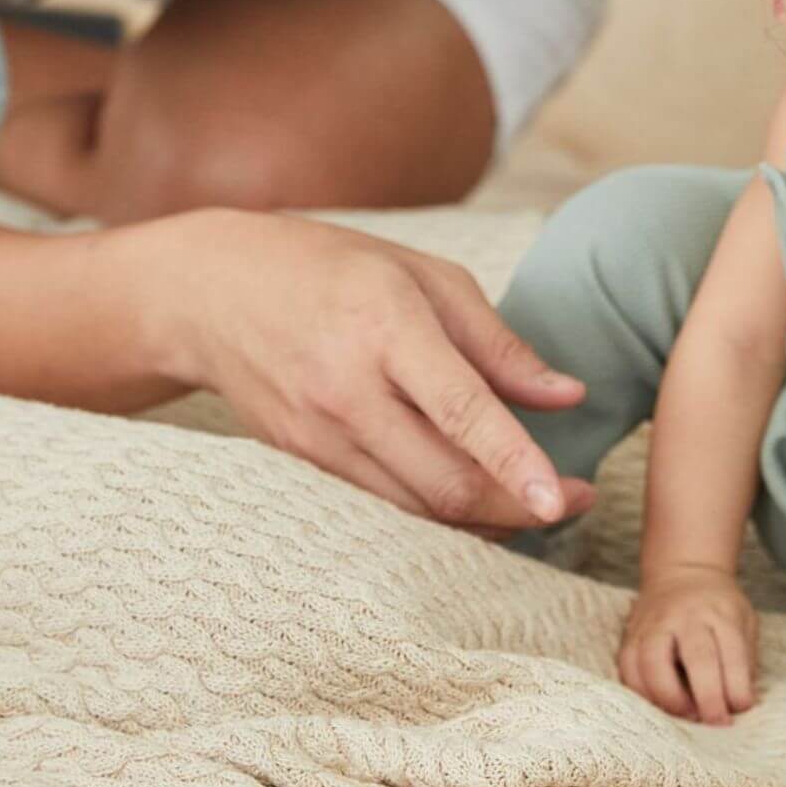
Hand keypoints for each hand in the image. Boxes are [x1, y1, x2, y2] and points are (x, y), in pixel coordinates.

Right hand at [156, 208, 596, 536]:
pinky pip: (386, 505)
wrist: (209, 291)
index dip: (517, 461)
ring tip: (534, 502)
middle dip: (519, 507)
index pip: (462, 409)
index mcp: (385, 324)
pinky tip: (476, 499)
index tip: (565, 499)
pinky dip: (439, 513)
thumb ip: (499, 342)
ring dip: (486, 519)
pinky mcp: (305, 461)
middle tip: (576, 502)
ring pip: (418, 509)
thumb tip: (570, 396)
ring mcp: (319, 434)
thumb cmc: (332, 267)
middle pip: (444, 482)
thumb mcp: (423, 274)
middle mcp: (348, 389)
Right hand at [619, 565, 758, 724]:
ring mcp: (654, 624)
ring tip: (685, 717)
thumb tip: (738, 705)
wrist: (681, 571)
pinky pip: (628, 668)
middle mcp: (686, 617)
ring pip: (653, 664)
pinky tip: (658, 706)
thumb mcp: (744, 619)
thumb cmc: (718, 605)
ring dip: (669, 699)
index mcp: (720, 612)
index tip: (740, 710)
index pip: (732, 653)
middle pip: (697, 658)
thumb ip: (744, 659)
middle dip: (708, 698)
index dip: (737, 688)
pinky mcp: (631, 636)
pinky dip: (641, 693)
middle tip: (716, 724)